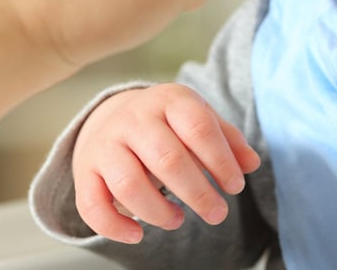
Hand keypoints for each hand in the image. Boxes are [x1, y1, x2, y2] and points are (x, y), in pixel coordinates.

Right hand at [71, 84, 260, 242]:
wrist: (111, 115)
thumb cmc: (167, 123)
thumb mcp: (198, 118)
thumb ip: (227, 139)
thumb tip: (252, 164)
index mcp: (169, 100)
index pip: (199, 128)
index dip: (221, 161)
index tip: (235, 186)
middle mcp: (134, 118)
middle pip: (167, 159)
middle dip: (198, 192)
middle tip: (217, 213)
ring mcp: (106, 144)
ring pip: (129, 184)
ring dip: (159, 212)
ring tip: (178, 220)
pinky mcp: (85, 172)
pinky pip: (93, 205)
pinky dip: (114, 227)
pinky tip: (138, 235)